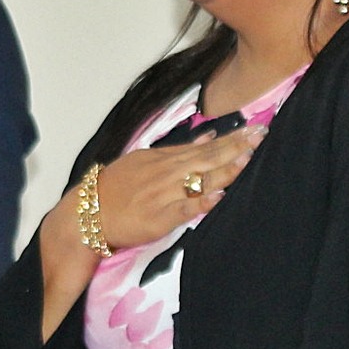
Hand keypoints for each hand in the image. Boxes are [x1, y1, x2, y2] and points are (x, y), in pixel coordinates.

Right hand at [34, 127, 262, 339]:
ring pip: (198, 180)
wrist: (87, 213)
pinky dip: (200, 202)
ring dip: (224, 169)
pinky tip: (218, 197)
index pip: (204, 146)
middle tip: (261, 136)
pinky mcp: (158, 218)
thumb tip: (208, 137)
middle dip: (236, 148)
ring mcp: (162, 195)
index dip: (231, 139)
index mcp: (162, 159)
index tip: (254, 130)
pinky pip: (183, 209)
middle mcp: (165, 173)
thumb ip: (178, 151)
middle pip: (206, 158)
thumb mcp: (144, 160)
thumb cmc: (114, 190)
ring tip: (247, 159)